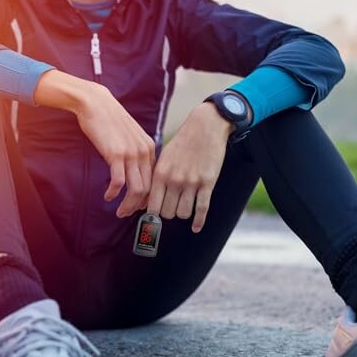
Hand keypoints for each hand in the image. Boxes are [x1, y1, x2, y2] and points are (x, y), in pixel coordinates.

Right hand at [74, 84, 155, 217]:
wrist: (96, 103)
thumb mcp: (130, 135)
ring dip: (128, 205)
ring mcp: (131, 153)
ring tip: (119, 212)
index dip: (148, 197)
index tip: (139, 206)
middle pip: (148, 188)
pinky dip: (113, 193)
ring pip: (137, 189)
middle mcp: (144, 152)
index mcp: (150, 148)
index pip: (155, 180)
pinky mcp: (115, 154)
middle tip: (128, 214)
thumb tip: (135, 171)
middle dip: (139, 206)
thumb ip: (136, 151)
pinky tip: (107, 196)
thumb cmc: (110, 119)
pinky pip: (118, 182)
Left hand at [146, 102, 234, 232]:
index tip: (155, 215)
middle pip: (167, 213)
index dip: (152, 214)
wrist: (205, 128)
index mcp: (160, 173)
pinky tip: (196, 228)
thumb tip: (149, 200)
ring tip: (184, 206)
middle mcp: (174, 180)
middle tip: (172, 207)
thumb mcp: (164, 158)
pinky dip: (198, 222)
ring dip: (183, 213)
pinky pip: (202, 209)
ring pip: (183, 213)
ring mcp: (191, 182)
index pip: (152, 205)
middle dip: (168, 214)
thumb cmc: (182, 143)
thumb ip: (157, 178)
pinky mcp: (207, 183)